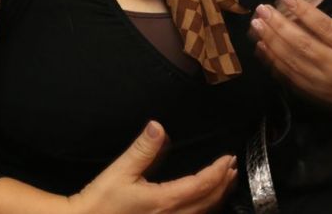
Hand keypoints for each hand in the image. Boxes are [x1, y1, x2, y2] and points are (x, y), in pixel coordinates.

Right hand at [69, 121, 236, 213]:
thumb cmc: (99, 203)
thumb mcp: (120, 172)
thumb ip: (142, 149)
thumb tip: (158, 126)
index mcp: (164, 201)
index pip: (202, 185)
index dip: (218, 171)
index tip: (228, 158)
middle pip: (208, 201)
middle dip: (223, 183)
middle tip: (232, 166)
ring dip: (217, 198)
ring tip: (225, 182)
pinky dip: (204, 210)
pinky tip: (204, 204)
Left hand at [250, 0, 331, 115]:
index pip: (324, 28)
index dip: (305, 13)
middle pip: (302, 45)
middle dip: (279, 27)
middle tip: (262, 10)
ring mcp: (321, 81)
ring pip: (292, 61)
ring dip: (271, 43)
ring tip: (256, 25)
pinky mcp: (312, 91)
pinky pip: (288, 76)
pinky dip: (273, 62)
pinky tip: (261, 48)